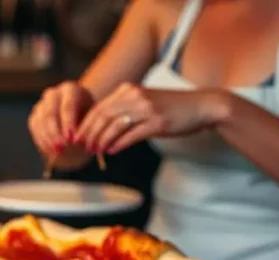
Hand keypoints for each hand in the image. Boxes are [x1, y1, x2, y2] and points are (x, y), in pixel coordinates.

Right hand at [28, 81, 94, 155]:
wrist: (79, 120)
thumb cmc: (88, 119)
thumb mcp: (91, 120)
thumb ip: (84, 127)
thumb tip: (78, 141)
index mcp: (70, 89)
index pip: (68, 105)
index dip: (68, 123)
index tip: (71, 139)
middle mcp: (53, 93)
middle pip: (51, 113)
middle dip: (55, 132)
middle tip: (61, 148)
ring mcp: (42, 104)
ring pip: (40, 120)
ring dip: (47, 138)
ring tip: (56, 152)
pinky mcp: (35, 115)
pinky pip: (34, 127)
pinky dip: (41, 140)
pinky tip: (49, 150)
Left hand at [75, 84, 230, 154]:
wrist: (201, 106)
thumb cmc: (171, 108)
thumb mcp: (143, 103)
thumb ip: (123, 111)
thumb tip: (101, 129)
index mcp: (128, 89)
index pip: (99, 107)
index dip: (85, 124)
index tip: (77, 137)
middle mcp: (135, 95)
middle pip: (103, 116)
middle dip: (89, 133)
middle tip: (83, 147)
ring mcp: (147, 108)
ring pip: (114, 126)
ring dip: (102, 141)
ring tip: (96, 151)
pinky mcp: (158, 122)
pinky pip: (132, 135)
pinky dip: (119, 144)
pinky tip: (112, 151)